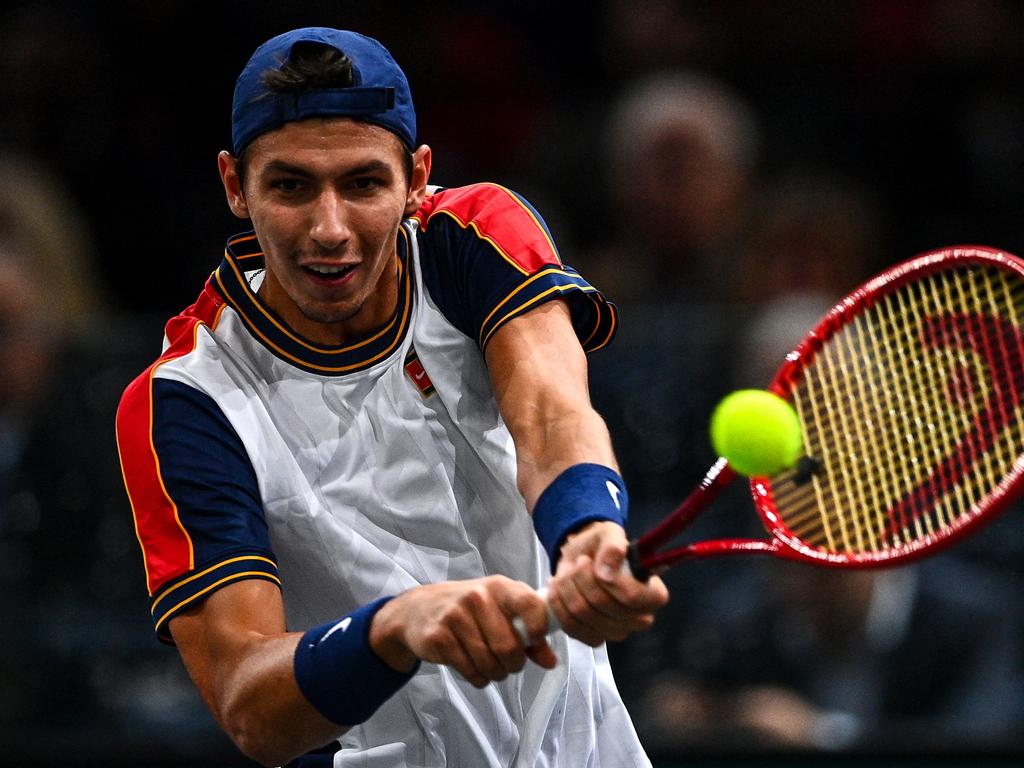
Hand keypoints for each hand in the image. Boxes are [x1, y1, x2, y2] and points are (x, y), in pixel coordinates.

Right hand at [369, 576, 557, 687]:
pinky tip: (473, 667)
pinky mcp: (439, 637)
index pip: (530, 604)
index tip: (535, 640)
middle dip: (513, 664)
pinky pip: (471, 672)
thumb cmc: (471, 611)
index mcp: (500, 587)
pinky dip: (478, 678)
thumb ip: (529, 635)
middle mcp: (478, 597)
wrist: (420, 609)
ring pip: (489, 664)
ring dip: (495, 674)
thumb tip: (551, 662)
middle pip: (509, 647)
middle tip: (508, 663)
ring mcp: (455, 616)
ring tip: (490, 666)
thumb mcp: (501, 611)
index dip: (538, 627)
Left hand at [547, 520, 668, 645]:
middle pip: (603, 605)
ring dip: (567, 588)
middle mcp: (640, 618)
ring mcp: (617, 632)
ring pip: (583, 614)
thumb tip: (607, 571)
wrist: (582, 560)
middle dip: (581, 578)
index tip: (593, 562)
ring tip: (567, 572)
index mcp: (653, 594)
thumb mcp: (609, 533)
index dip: (609, 581)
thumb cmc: (602, 548)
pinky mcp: (594, 638)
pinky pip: (571, 626)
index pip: (633, 597)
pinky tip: (558, 588)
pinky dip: (558, 604)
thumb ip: (613, 546)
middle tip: (579, 561)